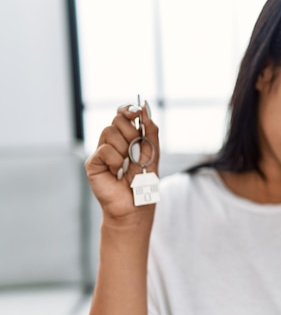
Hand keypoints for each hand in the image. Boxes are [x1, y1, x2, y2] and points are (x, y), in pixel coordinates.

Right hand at [84, 102, 159, 224]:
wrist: (135, 205)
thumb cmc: (144, 182)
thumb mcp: (153, 154)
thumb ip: (150, 131)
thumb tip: (144, 109)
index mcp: (128, 137)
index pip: (123, 114)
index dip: (128, 109)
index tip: (136, 111)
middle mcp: (113, 142)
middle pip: (117, 120)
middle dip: (131, 133)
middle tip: (135, 151)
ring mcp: (102, 151)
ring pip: (109, 132)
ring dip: (124, 149)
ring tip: (127, 165)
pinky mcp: (93, 163)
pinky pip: (104, 149)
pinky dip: (116, 160)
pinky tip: (117, 171)